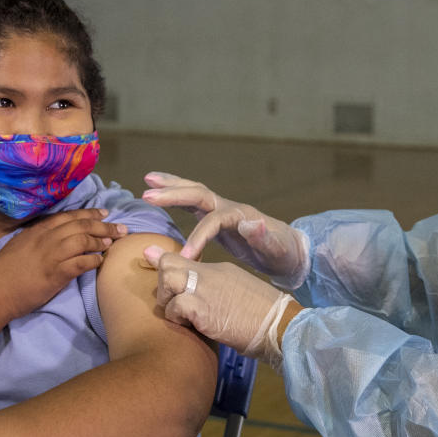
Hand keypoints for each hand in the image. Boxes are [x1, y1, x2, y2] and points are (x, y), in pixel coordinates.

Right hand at [0, 208, 127, 319]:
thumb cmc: (4, 271)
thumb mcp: (20, 245)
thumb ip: (38, 237)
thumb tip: (56, 234)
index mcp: (38, 230)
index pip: (69, 216)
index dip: (89, 213)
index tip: (104, 213)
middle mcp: (46, 238)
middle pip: (81, 225)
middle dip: (103, 225)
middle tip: (120, 228)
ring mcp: (51, 255)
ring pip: (83, 240)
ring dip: (101, 241)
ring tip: (112, 244)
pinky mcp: (56, 273)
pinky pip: (81, 262)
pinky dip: (94, 260)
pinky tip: (100, 261)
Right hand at [141, 172, 307, 287]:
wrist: (290, 251)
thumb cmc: (284, 254)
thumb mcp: (278, 250)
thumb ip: (264, 237)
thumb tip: (251, 222)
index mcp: (241, 215)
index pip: (212, 220)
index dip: (197, 236)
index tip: (185, 256)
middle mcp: (229, 208)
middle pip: (198, 194)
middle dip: (173, 194)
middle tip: (147, 195)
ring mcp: (223, 210)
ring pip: (193, 193)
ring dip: (171, 186)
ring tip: (147, 180)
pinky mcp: (218, 218)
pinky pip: (193, 204)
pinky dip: (176, 197)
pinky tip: (161, 195)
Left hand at [143, 245, 297, 367]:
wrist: (279, 326)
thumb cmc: (261, 317)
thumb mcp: (236, 295)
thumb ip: (214, 290)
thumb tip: (196, 300)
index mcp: (218, 269)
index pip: (181, 259)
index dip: (167, 271)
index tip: (166, 286)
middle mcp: (209, 274)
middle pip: (167, 263)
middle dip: (162, 285)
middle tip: (172, 304)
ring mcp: (205, 289)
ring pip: (167, 278)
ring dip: (166, 300)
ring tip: (179, 315)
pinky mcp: (203, 308)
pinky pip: (174, 307)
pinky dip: (175, 318)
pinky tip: (189, 326)